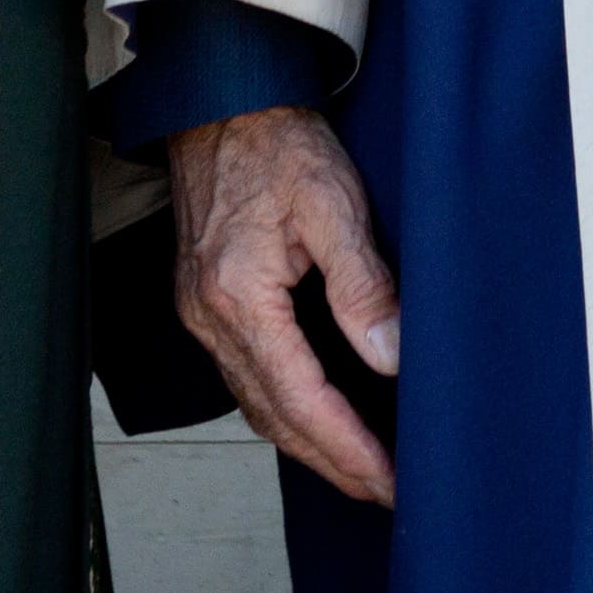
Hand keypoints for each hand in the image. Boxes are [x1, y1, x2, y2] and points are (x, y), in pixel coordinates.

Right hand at [170, 103, 400, 504]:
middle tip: (386, 493)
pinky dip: (284, 408)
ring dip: (308, 443)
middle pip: (273, 416)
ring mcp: (200, 312)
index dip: (348, 447)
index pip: (300, 398)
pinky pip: (246, 375)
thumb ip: (362, 284)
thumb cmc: (277, 140)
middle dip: (331, 462)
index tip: (391, 479)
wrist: (222, 99)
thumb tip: (390, 359)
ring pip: (256, 403)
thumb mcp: (334, 202)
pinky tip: (317, 417)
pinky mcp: (205, 302)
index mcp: (238, 296)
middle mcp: (209, 316)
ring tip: (362, 469)